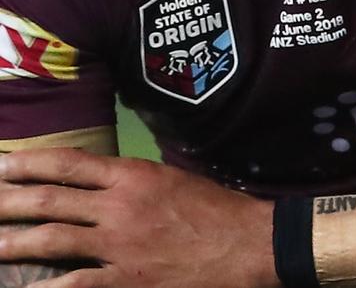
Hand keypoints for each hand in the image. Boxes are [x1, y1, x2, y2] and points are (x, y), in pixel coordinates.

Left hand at [0, 149, 277, 287]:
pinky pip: (77, 286)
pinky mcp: (128, 283)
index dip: (30, 163)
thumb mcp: (170, 178)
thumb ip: (132, 180)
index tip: (1, 162)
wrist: (247, 243)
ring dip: (15, 242)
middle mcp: (119, 206)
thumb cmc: (213, 208)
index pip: (69, 164)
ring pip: (54, 240)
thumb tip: (99, 182)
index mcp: (132, 175)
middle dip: (10, 200)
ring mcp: (121, 246)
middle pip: (52, 200)